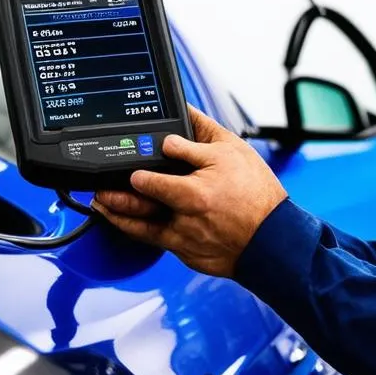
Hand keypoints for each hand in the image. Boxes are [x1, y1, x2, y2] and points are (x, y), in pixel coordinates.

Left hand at [92, 106, 286, 278]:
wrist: (275, 240)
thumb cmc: (259, 197)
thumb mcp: (232, 153)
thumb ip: (200, 135)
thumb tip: (181, 118)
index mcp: (190, 193)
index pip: (147, 182)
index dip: (134, 174)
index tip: (128, 170)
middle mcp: (182, 221)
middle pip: (136, 210)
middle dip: (113, 200)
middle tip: (99, 191)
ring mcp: (185, 242)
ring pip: (142, 232)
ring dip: (120, 219)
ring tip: (105, 209)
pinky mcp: (190, 256)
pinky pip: (162, 245)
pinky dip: (146, 235)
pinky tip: (139, 226)